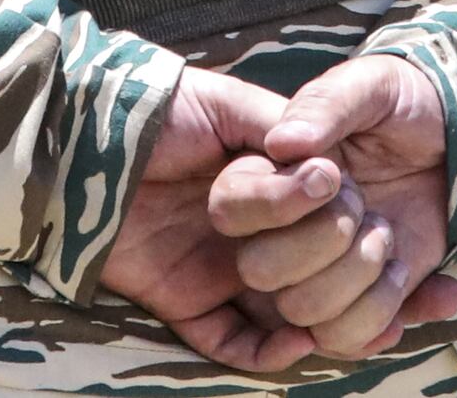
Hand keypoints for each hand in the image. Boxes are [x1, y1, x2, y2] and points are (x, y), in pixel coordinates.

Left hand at [96, 68, 345, 370]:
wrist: (79, 142)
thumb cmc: (154, 112)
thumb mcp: (224, 105)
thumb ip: (278, 126)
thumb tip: (331, 169)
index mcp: (269, 182)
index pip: (328, 214)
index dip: (354, 224)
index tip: (377, 224)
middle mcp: (253, 232)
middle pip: (315, 268)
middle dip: (338, 270)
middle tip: (355, 263)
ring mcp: (221, 270)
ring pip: (286, 313)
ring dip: (318, 319)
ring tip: (340, 317)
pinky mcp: (186, 302)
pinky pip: (234, 342)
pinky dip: (268, 352)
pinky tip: (296, 340)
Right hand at [214, 52, 456, 359]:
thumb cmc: (405, 102)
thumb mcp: (373, 86)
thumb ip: (327, 103)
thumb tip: (282, 145)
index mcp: (269, 172)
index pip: (230, 206)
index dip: (276, 202)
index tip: (333, 177)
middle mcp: (283, 229)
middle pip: (259, 270)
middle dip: (321, 243)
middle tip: (368, 209)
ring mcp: (321, 269)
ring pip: (303, 313)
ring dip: (358, 283)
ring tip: (391, 241)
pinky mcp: (362, 298)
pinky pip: (349, 337)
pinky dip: (388, 317)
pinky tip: (430, 288)